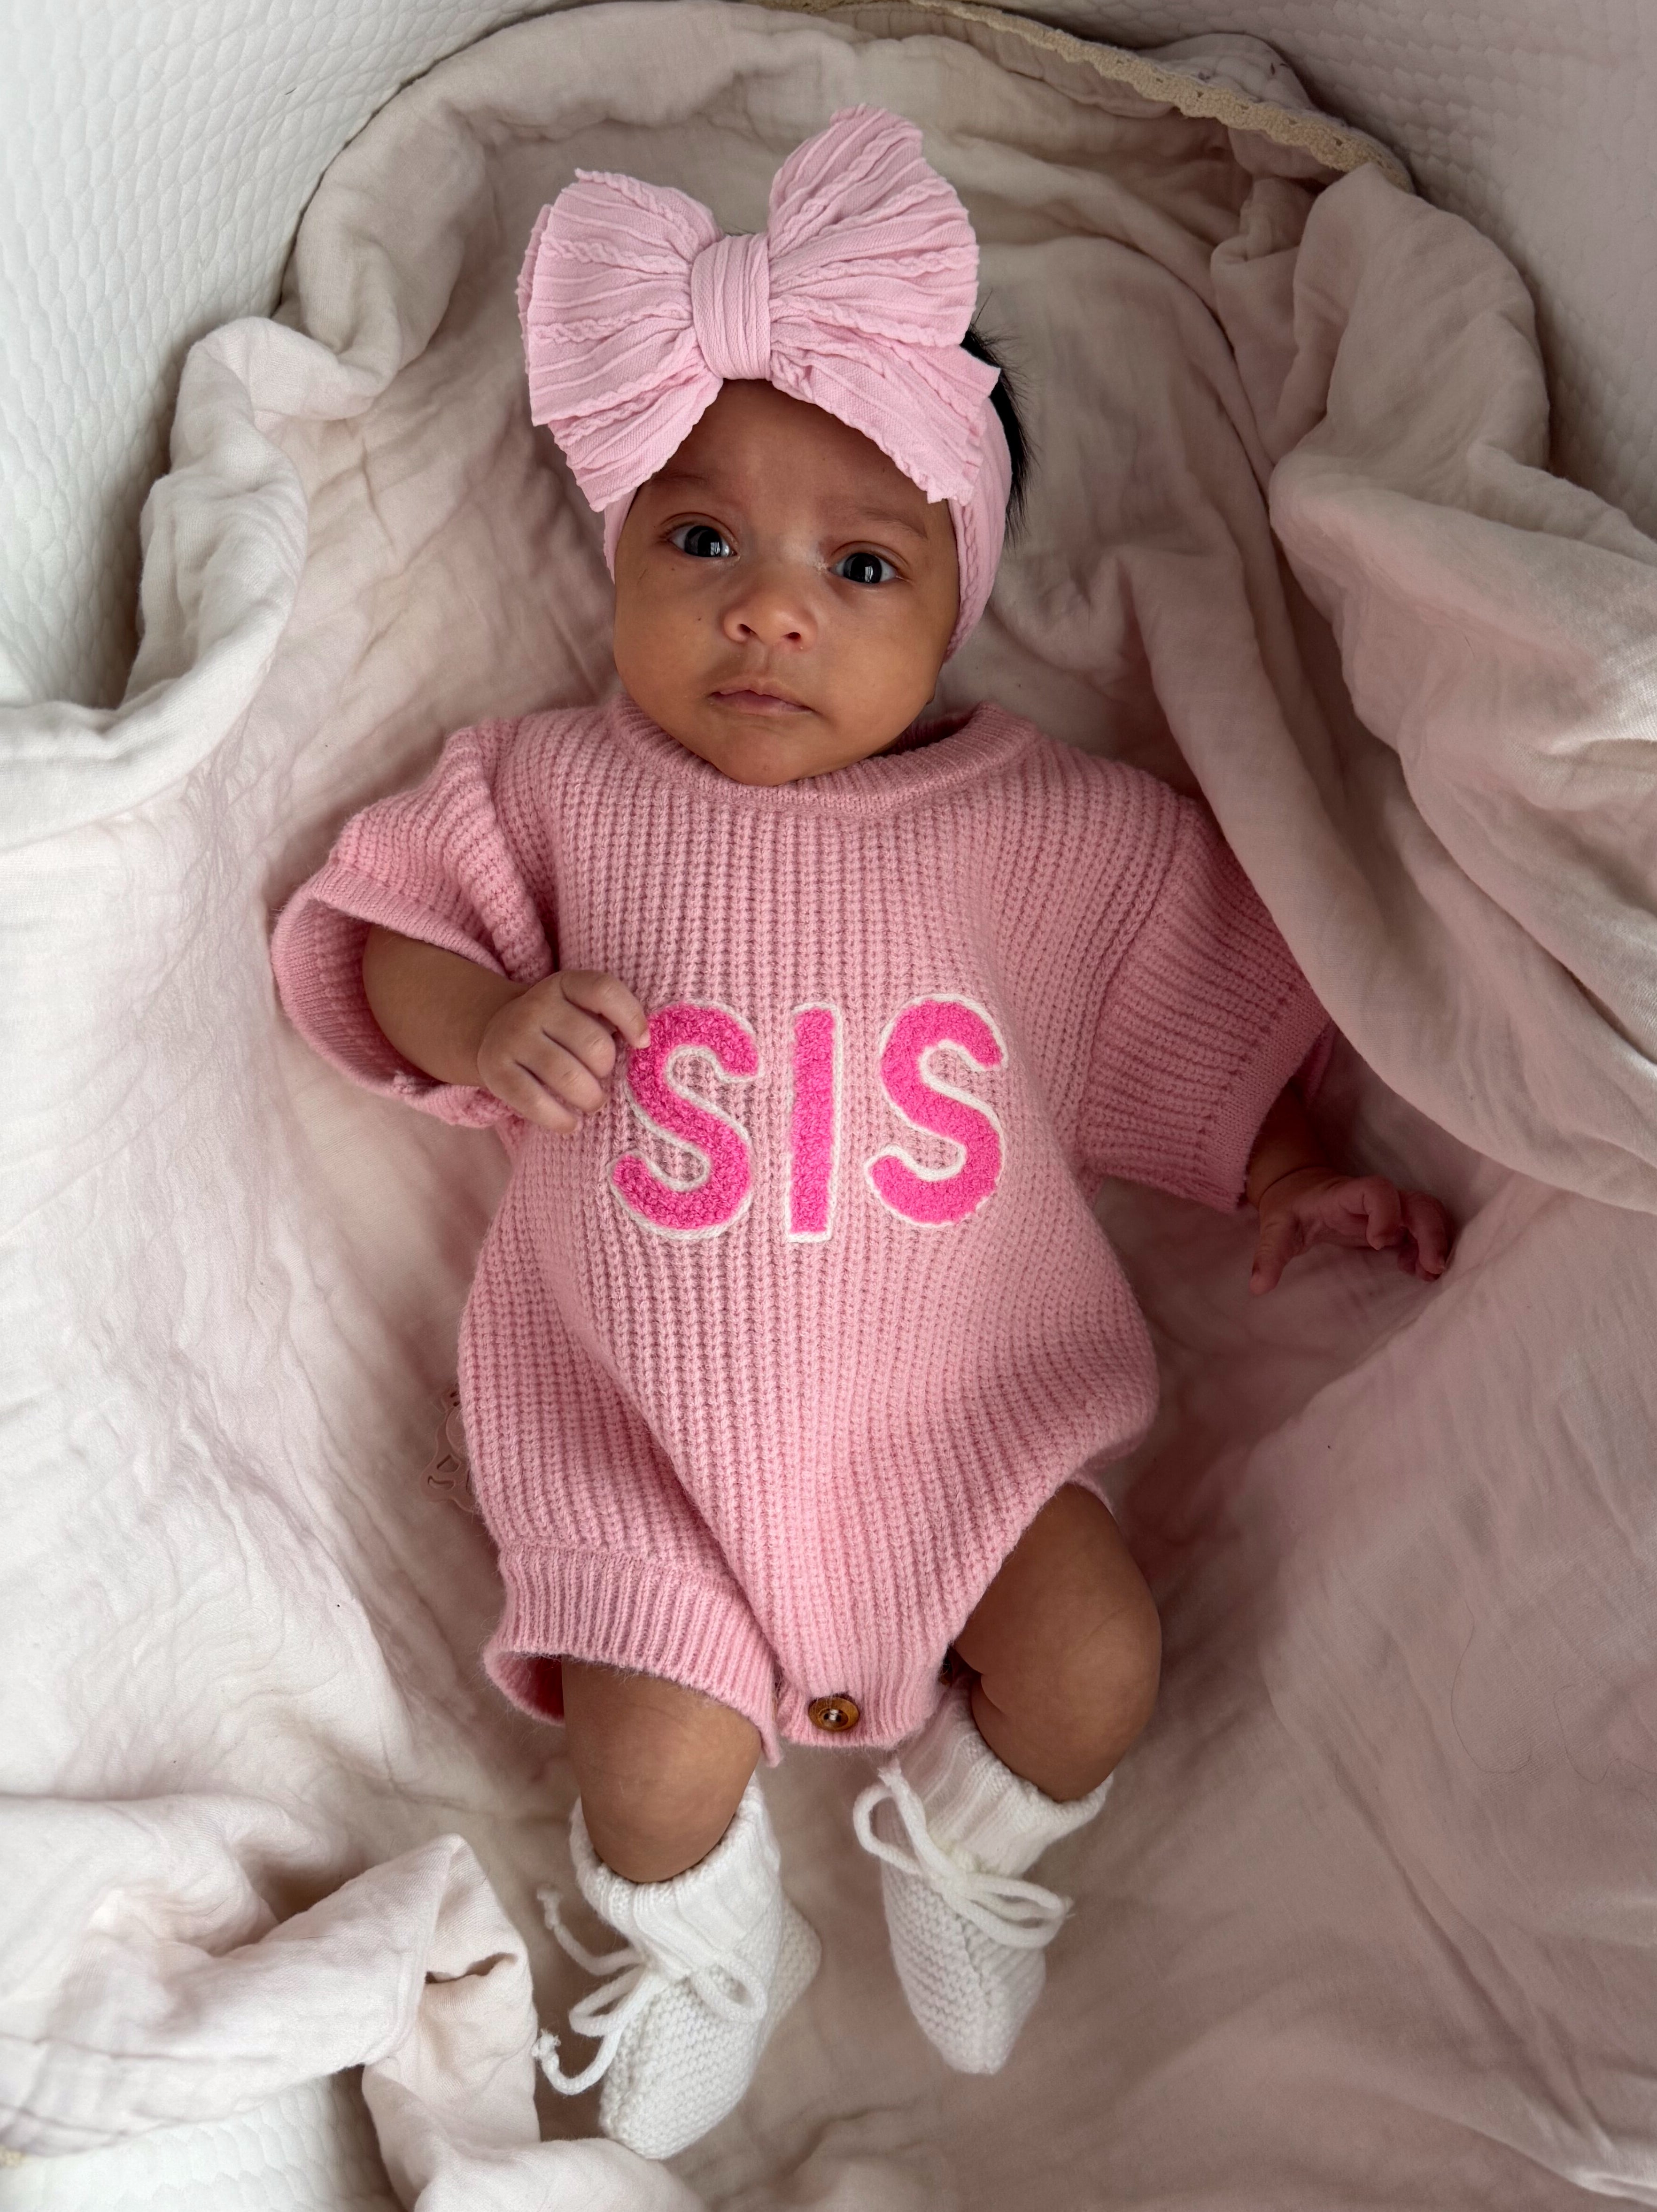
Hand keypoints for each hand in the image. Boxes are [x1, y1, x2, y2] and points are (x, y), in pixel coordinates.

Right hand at [475, 970, 649, 1132]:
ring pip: (568, 1076)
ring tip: (593, 1102)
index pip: (603, 990)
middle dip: (607, 1069)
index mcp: (564, 984)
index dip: (631, 1017)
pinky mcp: (496, 1070)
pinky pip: (535, 1102)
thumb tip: (642, 1047)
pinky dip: (561, 1119)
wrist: (495, 1030)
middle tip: (603, 1078)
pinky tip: (571, 1123)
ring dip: (590, 1098)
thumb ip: (609, 1019)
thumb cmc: (557, 1027)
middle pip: (594, 1044)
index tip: (642, 1044)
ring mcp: (513, 1037)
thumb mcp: (580, 1009)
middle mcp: (536, 1006)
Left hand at [1250, 1167, 1451, 1295]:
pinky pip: (1424, 1230)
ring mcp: (1389, 1209)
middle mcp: (1375, 1199)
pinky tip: (1418, 1272)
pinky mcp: (1396, 1223)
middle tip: (1431, 1267)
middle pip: (1417, 1202)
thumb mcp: (1275, 1230)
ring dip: (1435, 1242)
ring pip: (1427, 1215)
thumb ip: (1269, 1255)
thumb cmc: (1291, 1210)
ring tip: (1427, 1274)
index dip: (1385, 1212)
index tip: (1378, 1243)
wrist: (1300, 1192)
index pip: (1376, 1190)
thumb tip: (1258, 1287)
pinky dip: (1428, 1250)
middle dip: (1430, 1231)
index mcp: (1345, 1194)